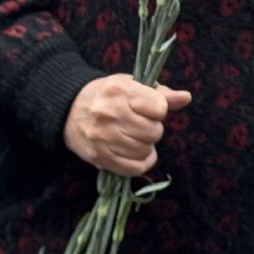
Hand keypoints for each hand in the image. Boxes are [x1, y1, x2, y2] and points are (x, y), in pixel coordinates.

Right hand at [63, 74, 190, 176]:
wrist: (67, 110)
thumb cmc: (106, 95)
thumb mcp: (131, 84)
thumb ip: (160, 93)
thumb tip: (186, 98)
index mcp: (119, 90)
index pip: (159, 108)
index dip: (159, 110)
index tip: (149, 109)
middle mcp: (109, 113)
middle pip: (153, 131)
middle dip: (153, 129)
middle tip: (142, 124)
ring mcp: (102, 137)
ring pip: (144, 150)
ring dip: (146, 146)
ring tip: (136, 137)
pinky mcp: (98, 157)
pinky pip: (133, 168)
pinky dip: (142, 163)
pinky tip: (138, 154)